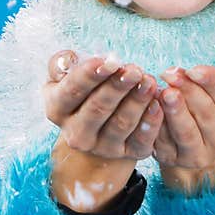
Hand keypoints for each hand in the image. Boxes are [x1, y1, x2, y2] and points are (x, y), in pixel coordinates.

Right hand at [43, 50, 162, 211]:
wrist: (100, 125)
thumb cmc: (84, 90)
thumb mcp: (66, 76)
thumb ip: (62, 63)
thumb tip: (68, 60)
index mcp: (57, 109)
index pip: (72, 91)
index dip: (89, 76)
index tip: (108, 62)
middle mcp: (76, 134)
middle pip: (97, 109)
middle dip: (117, 87)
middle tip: (134, 70)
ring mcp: (101, 147)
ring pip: (120, 124)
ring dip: (136, 101)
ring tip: (148, 81)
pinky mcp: (127, 154)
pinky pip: (140, 141)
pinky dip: (150, 123)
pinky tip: (157, 104)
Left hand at [154, 65, 214, 195]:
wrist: (194, 126)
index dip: (213, 82)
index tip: (195, 69)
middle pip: (207, 113)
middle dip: (188, 91)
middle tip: (171, 74)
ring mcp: (201, 154)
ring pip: (187, 132)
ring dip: (174, 111)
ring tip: (163, 92)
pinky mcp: (175, 159)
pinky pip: (164, 142)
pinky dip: (156, 124)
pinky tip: (150, 106)